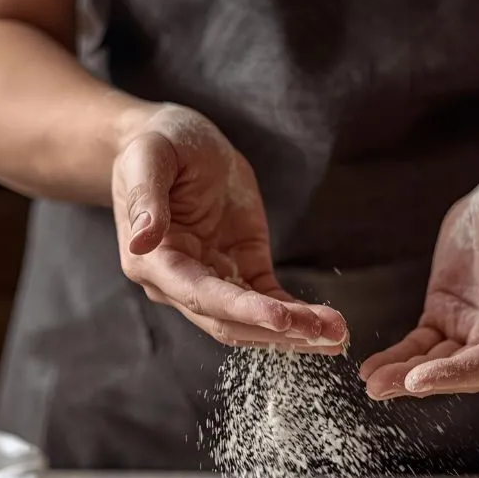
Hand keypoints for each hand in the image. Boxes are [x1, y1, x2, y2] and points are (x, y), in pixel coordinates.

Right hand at [112, 105, 347, 351]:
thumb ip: (147, 199)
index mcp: (154, 261)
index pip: (201, 296)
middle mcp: (180, 285)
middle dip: (279, 330)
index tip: (282, 318)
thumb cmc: (158, 142)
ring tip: (337, 335)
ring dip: (295, 332)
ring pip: (254, 323)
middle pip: (231, 321)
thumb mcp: (149, 158)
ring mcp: (213, 283)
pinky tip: (328, 326)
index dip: (243, 310)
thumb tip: (142, 240)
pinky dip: (299, 317)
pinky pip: (271, 304)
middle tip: (323, 334)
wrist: (176, 142)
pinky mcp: (242, 274)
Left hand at [360, 164, 478, 396]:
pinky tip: (373, 369)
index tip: (419, 379)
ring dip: (404, 376)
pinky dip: (398, 358)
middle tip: (381, 386)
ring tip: (372, 383)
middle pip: (463, 372)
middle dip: (422, 382)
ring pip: (438, 364)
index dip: (457, 373)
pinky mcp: (448, 320)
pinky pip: (422, 346)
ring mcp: (475, 330)